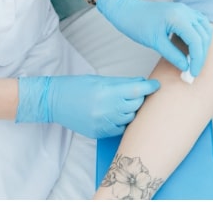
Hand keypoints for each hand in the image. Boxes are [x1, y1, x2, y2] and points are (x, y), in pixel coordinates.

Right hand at [15, 75, 159, 137]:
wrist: (55, 102)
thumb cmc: (78, 86)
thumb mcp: (101, 80)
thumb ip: (122, 83)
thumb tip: (142, 83)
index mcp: (107, 92)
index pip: (137, 90)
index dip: (150, 87)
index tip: (156, 85)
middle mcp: (107, 109)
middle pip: (137, 104)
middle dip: (140, 97)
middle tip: (138, 91)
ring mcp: (103, 123)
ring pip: (131, 117)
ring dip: (132, 109)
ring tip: (125, 102)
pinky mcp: (100, 133)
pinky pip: (121, 128)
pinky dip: (123, 121)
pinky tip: (117, 113)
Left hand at [96, 0, 212, 76]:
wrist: (127, 10)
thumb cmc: (137, 25)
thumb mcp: (155, 42)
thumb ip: (173, 55)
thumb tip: (187, 67)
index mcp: (178, 17)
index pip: (196, 41)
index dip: (197, 59)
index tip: (192, 74)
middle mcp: (185, 11)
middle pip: (203, 35)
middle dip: (201, 55)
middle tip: (193, 71)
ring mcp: (186, 10)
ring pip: (205, 28)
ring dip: (203, 45)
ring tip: (194, 60)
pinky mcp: (183, 11)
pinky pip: (199, 23)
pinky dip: (200, 36)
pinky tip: (193, 47)